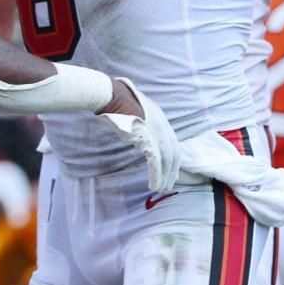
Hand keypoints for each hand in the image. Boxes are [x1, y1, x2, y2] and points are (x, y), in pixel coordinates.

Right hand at [97, 77, 179, 192]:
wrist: (110, 96)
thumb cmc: (115, 103)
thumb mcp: (133, 112)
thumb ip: (140, 124)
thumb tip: (137, 133)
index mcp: (160, 119)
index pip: (172, 143)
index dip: (172, 159)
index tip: (171, 172)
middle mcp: (162, 125)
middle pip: (173, 153)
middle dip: (172, 171)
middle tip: (168, 184)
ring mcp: (156, 132)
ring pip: (167, 160)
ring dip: (164, 176)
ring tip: (160, 188)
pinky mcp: (147, 139)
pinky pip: (155, 161)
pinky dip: (156, 175)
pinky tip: (153, 185)